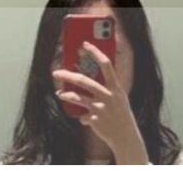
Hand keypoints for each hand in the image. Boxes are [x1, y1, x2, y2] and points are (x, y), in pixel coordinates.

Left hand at [52, 42, 148, 164]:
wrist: (125, 137)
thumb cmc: (121, 116)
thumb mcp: (119, 98)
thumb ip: (107, 87)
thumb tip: (89, 79)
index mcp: (116, 88)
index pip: (106, 65)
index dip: (95, 52)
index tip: (85, 44)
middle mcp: (108, 96)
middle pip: (84, 81)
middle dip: (68, 75)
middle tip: (56, 73)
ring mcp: (100, 108)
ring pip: (78, 98)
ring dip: (66, 95)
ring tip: (59, 93)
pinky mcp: (95, 120)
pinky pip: (82, 116)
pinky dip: (82, 117)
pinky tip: (84, 118)